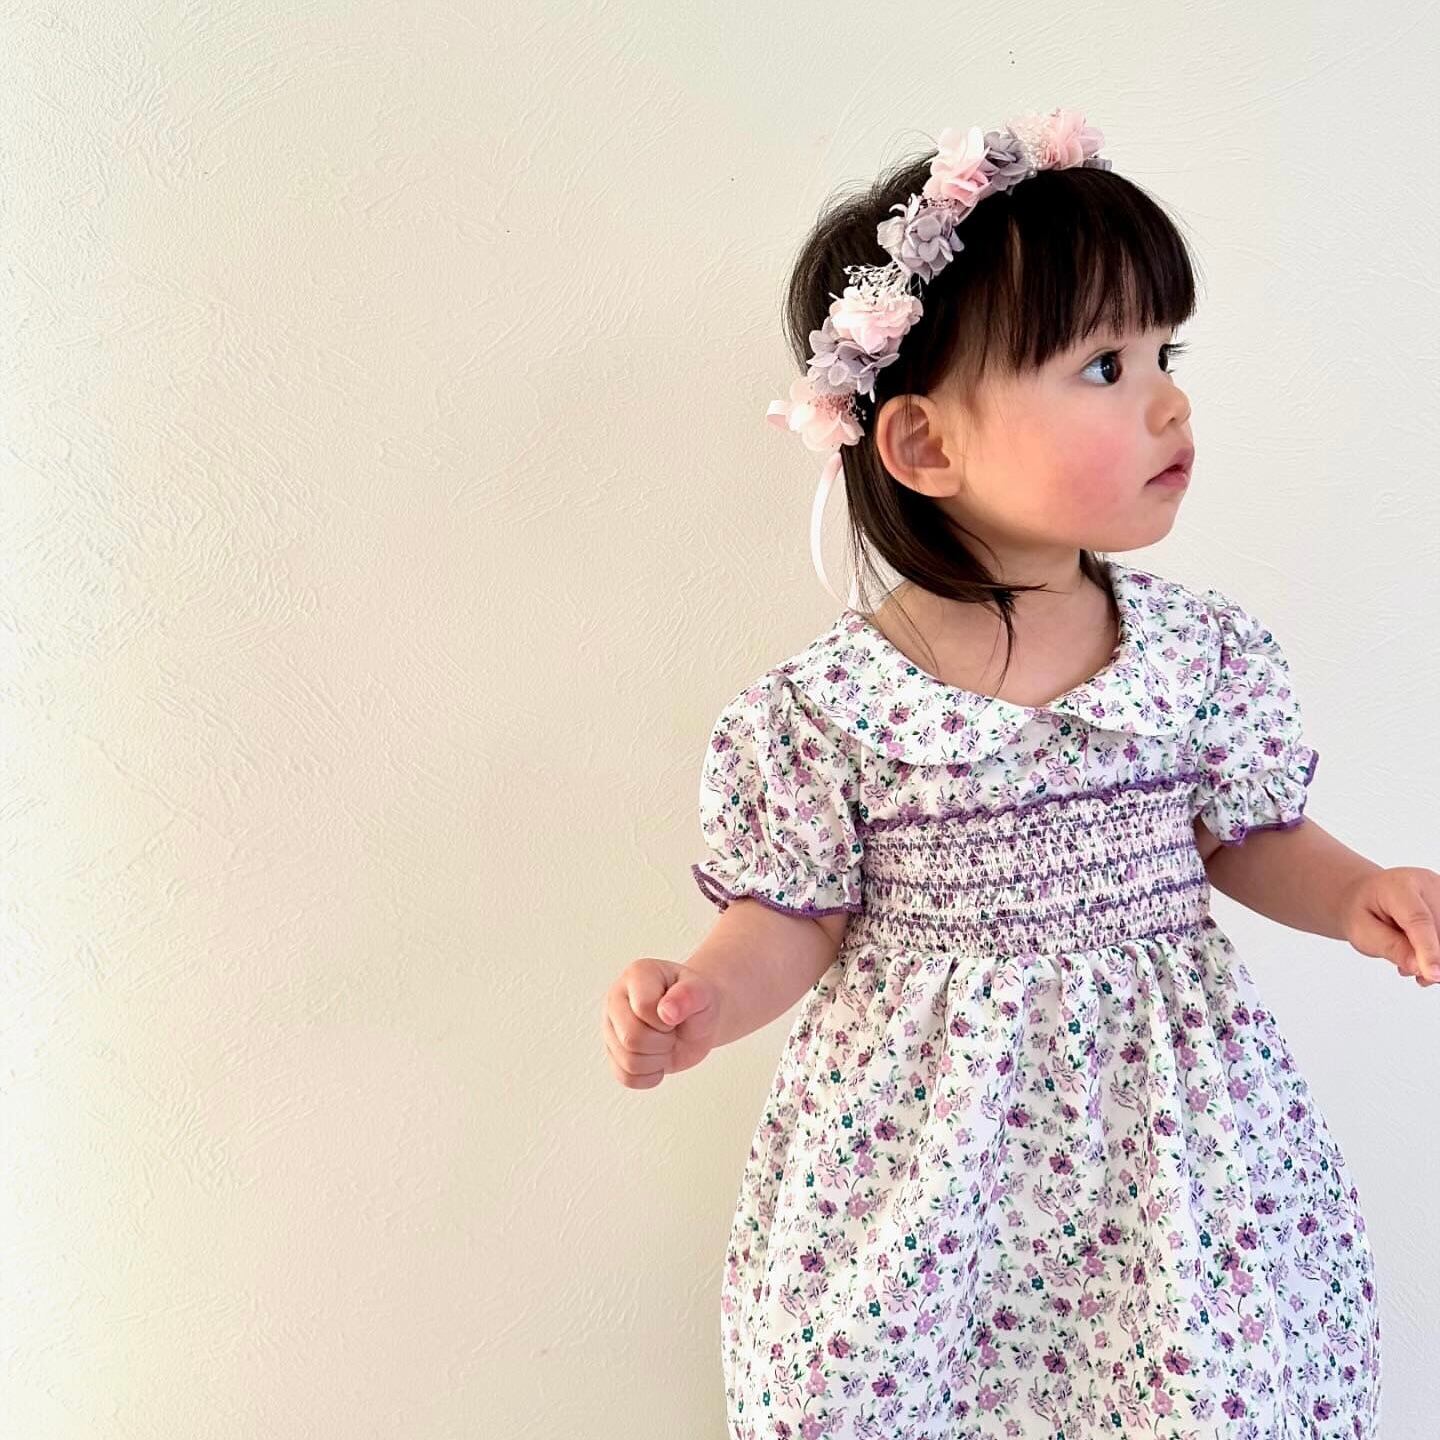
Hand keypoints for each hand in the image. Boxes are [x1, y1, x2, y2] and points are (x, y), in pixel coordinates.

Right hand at [602, 957, 723, 1087]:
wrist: (697, 1018)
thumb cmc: (697, 1001)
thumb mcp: (703, 992)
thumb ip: (689, 995)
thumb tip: (667, 1012)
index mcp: (637, 975)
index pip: (643, 1008)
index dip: (666, 1020)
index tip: (677, 1014)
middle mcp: (616, 998)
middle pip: (630, 1038)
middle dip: (663, 1042)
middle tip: (673, 1031)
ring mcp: (611, 1027)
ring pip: (628, 1062)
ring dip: (658, 1060)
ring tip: (666, 1042)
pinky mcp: (613, 1053)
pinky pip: (626, 1078)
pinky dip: (650, 1076)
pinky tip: (659, 1059)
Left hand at [1338, 866, 1439, 985]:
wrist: (1366, 895)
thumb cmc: (1362, 911)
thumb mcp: (1362, 932)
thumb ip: (1390, 948)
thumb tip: (1420, 967)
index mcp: (1397, 886)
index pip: (1418, 920)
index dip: (1428, 949)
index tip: (1433, 974)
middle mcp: (1425, 883)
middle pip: (1438, 930)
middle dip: (1428, 959)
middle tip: (1406, 969)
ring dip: (1434, 956)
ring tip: (1409, 958)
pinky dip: (1437, 949)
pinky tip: (1422, 953)